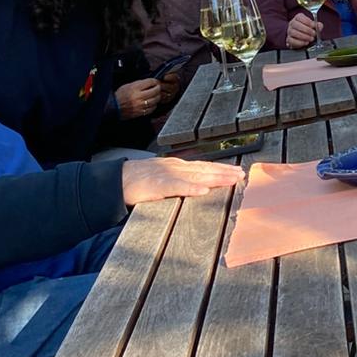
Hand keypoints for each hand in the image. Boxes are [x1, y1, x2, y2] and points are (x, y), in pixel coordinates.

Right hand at [115, 78, 162, 118]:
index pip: (150, 82)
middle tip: (157, 87)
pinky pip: (151, 109)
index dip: (155, 81)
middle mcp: (139, 96)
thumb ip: (139, 84)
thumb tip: (149, 82)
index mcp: (135, 88)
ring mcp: (140, 105)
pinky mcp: (140, 112)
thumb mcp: (128, 85)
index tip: (156, 81)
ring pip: (155, 100)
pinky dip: (154, 105)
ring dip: (157, 97)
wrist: (113, 107)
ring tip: (156, 95)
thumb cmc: (119, 96)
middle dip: (158, 88)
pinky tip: (152, 103)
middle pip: (155, 91)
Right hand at [121, 155, 244, 204]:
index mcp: (176, 166)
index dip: (220, 169)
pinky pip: (177, 186)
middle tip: (242, 175)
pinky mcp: (157, 184)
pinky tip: (204, 189)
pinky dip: (191, 187)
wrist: (115, 180)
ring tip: (232, 180)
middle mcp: (175, 167)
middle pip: (204, 168)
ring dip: (215, 177)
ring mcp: (167, 174)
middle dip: (224, 172)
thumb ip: (177, 181)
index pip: (203, 166)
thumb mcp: (161, 177)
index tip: (237, 171)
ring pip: (196, 175)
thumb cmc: (138, 181)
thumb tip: (195, 186)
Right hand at [285, 10, 319, 48]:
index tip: (314, 26)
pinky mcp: (288, 39)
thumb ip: (317, 25)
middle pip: (296, 24)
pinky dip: (299, 42)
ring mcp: (289, 31)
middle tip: (313, 33)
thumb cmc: (307, 30)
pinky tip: (306, 42)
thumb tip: (319, 26)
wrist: (300, 38)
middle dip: (307, 30)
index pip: (300, 17)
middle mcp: (292, 23)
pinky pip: (291, 40)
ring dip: (304, 36)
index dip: (307, 21)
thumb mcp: (313, 26)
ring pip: (293, 32)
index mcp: (298, 18)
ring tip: (311, 38)